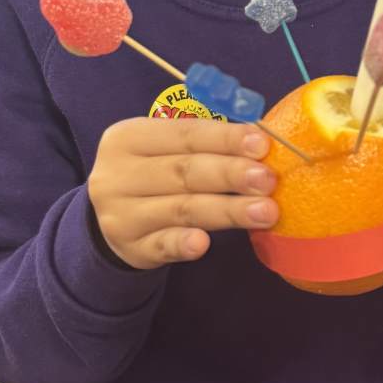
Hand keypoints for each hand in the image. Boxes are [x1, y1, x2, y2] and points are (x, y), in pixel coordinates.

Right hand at [88, 118, 278, 270]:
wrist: (114, 218)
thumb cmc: (154, 175)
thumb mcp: (165, 150)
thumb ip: (204, 144)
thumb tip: (260, 145)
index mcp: (129, 137)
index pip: (184, 134)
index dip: (225, 138)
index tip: (263, 144)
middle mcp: (118, 174)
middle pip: (184, 171)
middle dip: (231, 174)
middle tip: (268, 180)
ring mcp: (121, 214)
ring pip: (181, 209)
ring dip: (227, 210)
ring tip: (265, 212)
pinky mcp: (131, 248)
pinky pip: (161, 246)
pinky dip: (182, 244)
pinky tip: (204, 244)